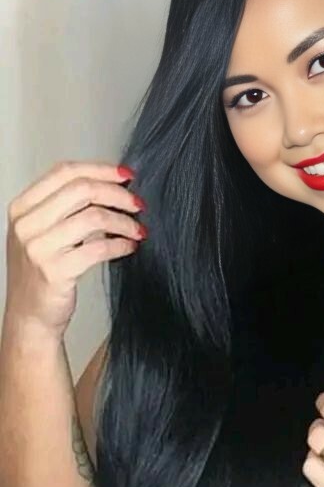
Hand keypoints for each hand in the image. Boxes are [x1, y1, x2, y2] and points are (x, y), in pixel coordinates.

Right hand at [4, 159, 145, 339]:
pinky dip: (121, 245)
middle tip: (137, 203)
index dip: (100, 169)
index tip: (126, 175)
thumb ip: (65, 210)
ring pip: (94, 217)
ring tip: (138, 229)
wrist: (29, 317)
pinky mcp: (56, 271)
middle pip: (81, 189)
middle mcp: (26, 224)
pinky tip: (129, 247)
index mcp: (22, 208)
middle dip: (117, 194)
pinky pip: (99, 248)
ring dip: (123, 222)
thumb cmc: (41, 275)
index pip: (64, 172)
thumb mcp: (42, 234)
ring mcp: (39, 247)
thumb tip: (110, 188)